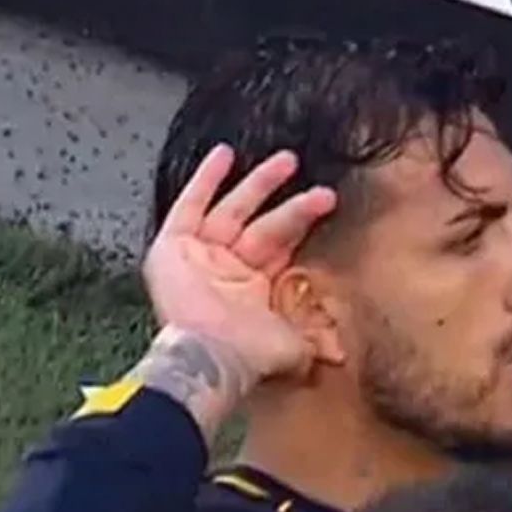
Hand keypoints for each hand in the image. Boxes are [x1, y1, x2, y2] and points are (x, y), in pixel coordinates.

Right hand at [142, 145, 337, 381]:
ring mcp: (198, 257)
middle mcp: (226, 272)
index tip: (326, 200)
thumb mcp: (295, 349)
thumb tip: (341, 356)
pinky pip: (188, 207)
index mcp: (253, 292)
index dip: (302, 223)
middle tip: (316, 183)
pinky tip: (223, 154)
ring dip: (258, 184)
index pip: (281, 247)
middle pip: (262, 225)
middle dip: (290, 202)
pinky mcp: (171, 248)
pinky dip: (203, 181)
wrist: (213, 356)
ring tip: (287, 160)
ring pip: (232, 210)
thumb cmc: (248, 357)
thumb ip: (317, 342)